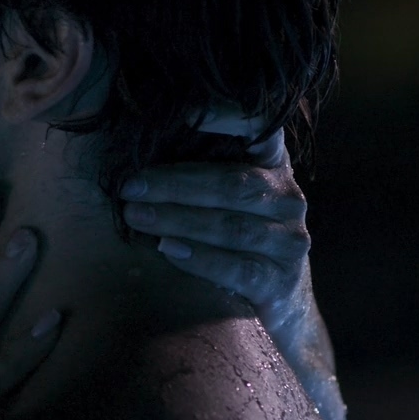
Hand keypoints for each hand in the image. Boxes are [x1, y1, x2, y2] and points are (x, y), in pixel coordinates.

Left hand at [117, 128, 310, 337]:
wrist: (281, 305)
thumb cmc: (238, 241)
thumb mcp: (230, 200)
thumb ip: (200, 173)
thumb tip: (135, 157)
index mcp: (273, 166)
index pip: (260, 128)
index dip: (229, 117)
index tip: (185, 114)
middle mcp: (287, 198)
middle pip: (232, 184)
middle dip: (175, 185)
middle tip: (130, 187)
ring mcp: (288, 241)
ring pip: (231, 226)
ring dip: (177, 220)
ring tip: (136, 217)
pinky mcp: (281, 280)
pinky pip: (237, 267)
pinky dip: (199, 258)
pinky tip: (168, 250)